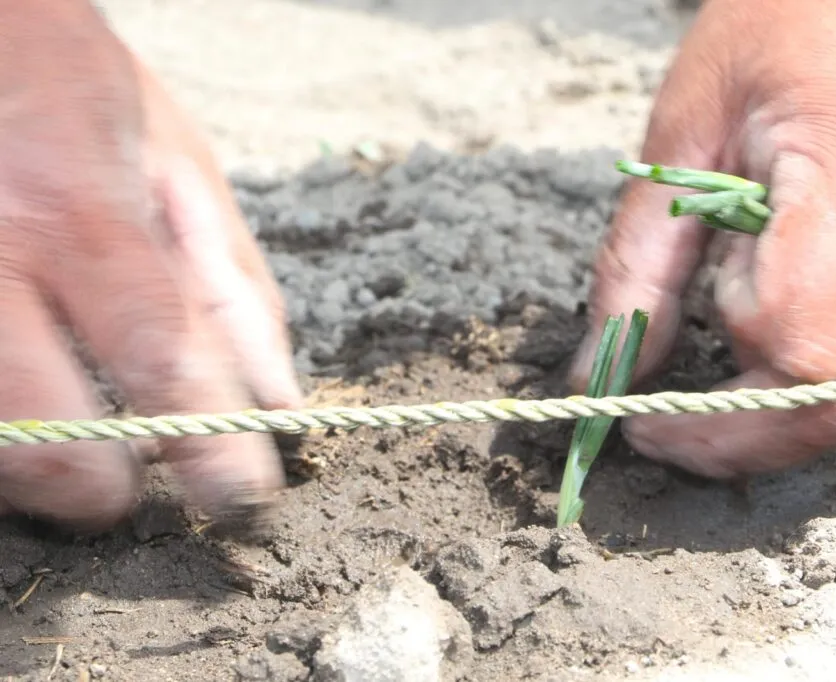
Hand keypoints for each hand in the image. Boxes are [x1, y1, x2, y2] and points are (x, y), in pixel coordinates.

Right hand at [0, 3, 300, 528]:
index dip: (207, 442)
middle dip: (97, 486)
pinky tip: (29, 383)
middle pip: (38, 435)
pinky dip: (1, 422)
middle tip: (126, 479)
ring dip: (37, 460)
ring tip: (72, 419)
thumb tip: (276, 404)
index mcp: (77, 211)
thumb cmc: (82, 96)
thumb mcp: (184, 172)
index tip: (240, 495)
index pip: (157, 353)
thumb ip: (235, 294)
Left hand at [571, 0, 835, 477]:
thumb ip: (640, 256)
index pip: (797, 337)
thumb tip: (603, 368)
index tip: (656, 388)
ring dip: (798, 423)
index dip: (721, 377)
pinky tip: (802, 366)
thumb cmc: (804, 19)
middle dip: (746, 436)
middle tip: (674, 432)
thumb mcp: (692, 121)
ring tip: (731, 398)